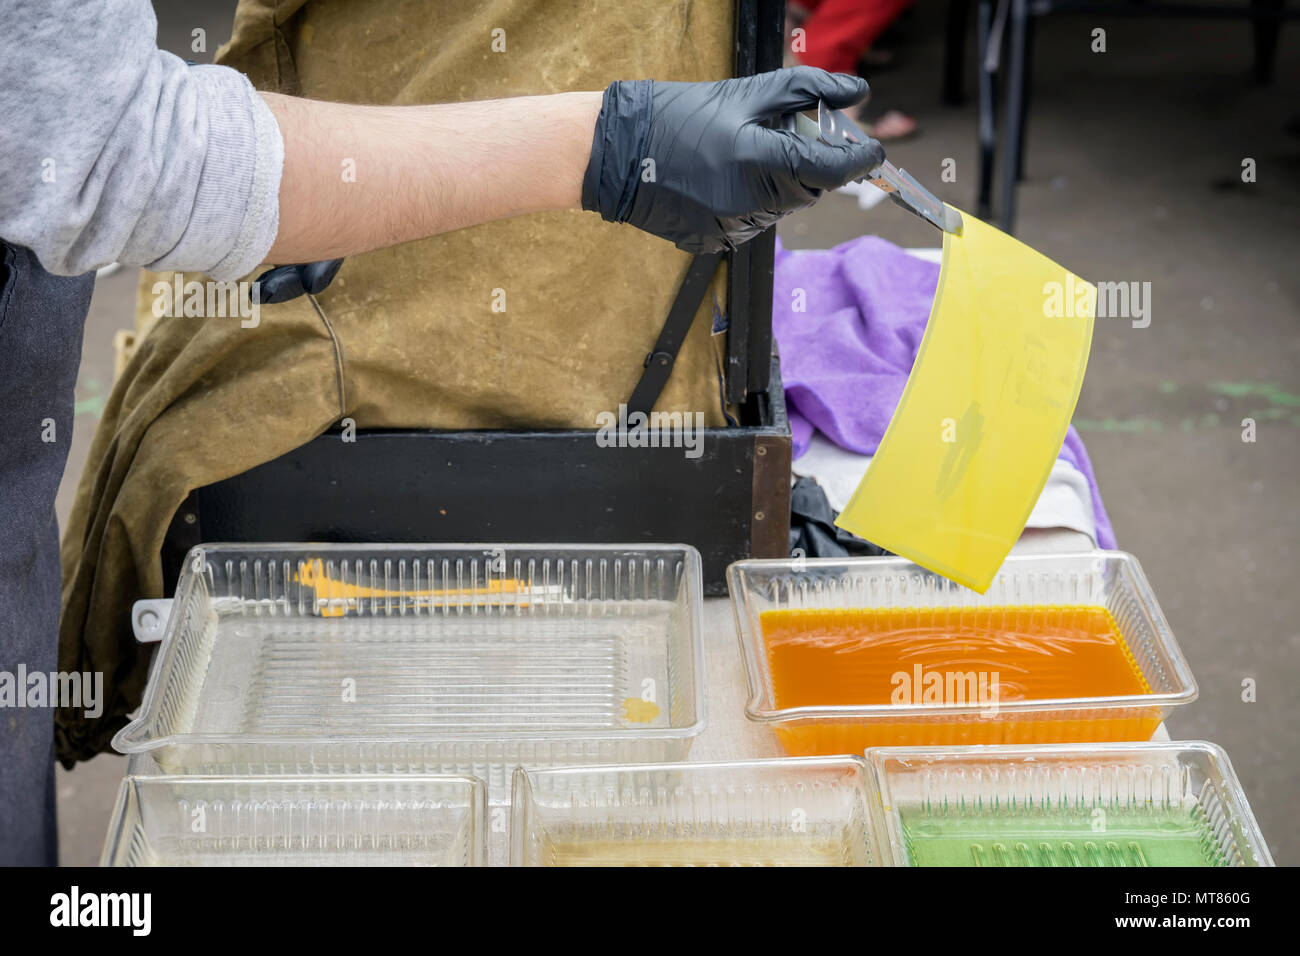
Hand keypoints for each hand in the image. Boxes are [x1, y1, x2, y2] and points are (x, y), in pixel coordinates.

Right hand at [582, 67, 884, 252]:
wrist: (615, 153)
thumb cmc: (676, 115)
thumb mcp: (744, 93)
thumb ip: (805, 90)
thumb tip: (856, 90)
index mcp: (762, 161)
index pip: (833, 169)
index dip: (859, 159)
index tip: (874, 151)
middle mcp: (751, 202)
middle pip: (809, 190)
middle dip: (811, 164)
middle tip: (791, 134)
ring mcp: (732, 228)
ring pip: (780, 208)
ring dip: (778, 183)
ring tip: (743, 154)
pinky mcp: (714, 242)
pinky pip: (750, 223)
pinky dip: (749, 201)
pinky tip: (721, 180)